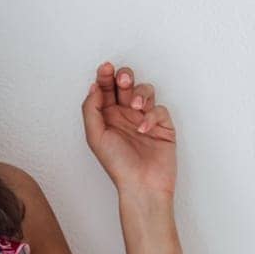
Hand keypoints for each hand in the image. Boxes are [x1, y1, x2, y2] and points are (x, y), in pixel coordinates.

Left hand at [82, 61, 176, 197]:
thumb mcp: (95, 136)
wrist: (142, 185)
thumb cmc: (117, 164)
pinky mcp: (163, 126)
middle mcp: (125, 115)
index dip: (106, 76)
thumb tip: (94, 86)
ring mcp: (145, 119)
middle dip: (125, 77)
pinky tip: (144, 128)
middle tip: (123, 78)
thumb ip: (91, 109)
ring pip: (145, 91)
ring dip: (140, 93)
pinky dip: (152, 116)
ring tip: (134, 106)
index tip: (105, 68)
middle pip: (126, 85)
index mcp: (107, 116)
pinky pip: (160, 109)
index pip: (107, 89)